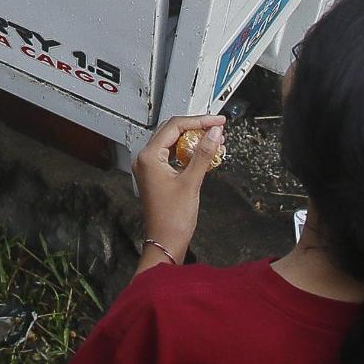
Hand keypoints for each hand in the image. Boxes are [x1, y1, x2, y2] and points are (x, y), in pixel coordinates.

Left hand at [131, 114, 226, 259]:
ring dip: (193, 140)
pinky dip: (188, 153)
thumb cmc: (173, 218)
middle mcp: (145, 159)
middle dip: (196, 128)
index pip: (174, 126)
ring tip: (215, 140)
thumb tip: (214, 132)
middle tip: (218, 128)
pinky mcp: (156, 176)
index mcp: (149, 156)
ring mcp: (149, 168)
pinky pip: (172, 156)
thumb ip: (203, 154)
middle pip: (172, 131)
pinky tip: (204, 155)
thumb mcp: (192, 182)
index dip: (199, 121)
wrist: (165, 243)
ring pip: (172, 143)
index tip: (218, 121)